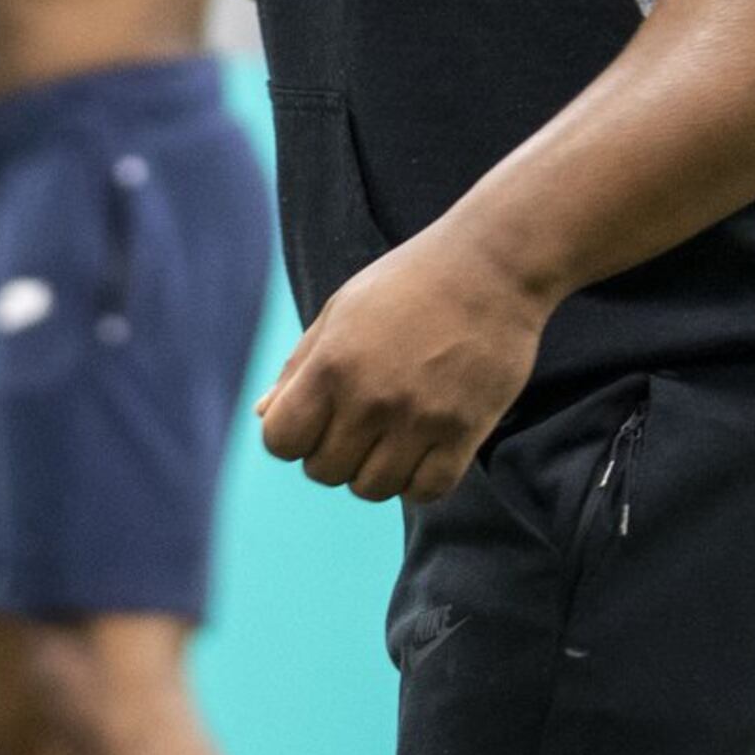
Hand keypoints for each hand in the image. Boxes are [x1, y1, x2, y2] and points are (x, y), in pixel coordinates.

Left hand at [255, 220, 553, 502]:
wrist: (492, 264)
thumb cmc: (409, 281)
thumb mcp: (341, 310)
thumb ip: (299, 365)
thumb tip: (262, 413)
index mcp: (332, 363)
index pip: (280, 441)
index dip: (292, 435)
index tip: (315, 418)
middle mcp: (370, 397)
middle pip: (324, 471)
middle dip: (333, 453)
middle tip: (360, 422)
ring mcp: (419, 418)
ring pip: (372, 489)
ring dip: (375, 470)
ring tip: (393, 436)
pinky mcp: (464, 431)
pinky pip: (426, 490)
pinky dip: (419, 480)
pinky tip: (424, 449)